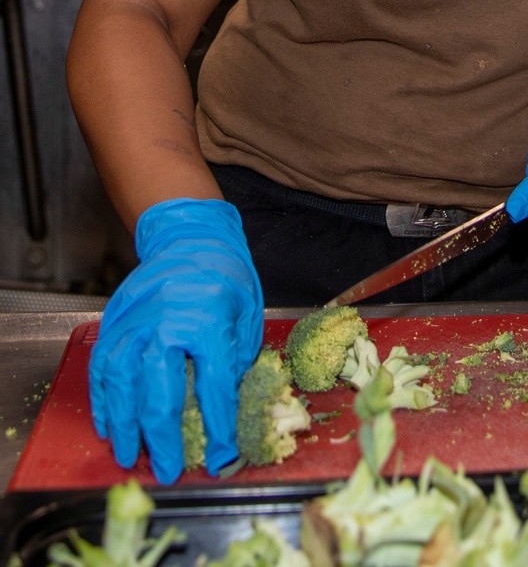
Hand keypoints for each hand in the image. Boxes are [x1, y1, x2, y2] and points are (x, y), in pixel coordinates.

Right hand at [89, 198, 262, 484]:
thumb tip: (227, 414)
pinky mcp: (115, 319)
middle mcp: (168, 320)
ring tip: (128, 454)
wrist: (191, 237)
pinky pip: (102, 365)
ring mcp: (136, 319)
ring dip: (124, 424)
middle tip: (167, 469)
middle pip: (160, 390)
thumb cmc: (226, 277)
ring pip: (122, 382)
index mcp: (210, 318)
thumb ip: (236, 361)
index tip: (221, 457)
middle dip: (163, 437)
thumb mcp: (247, 314)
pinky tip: (108, 423)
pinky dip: (102, 398)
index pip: (214, 385)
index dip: (218, 427)